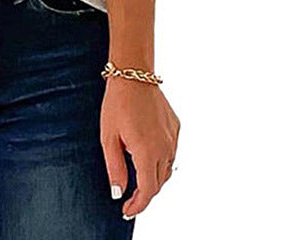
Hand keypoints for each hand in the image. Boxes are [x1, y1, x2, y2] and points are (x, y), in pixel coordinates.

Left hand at [100, 77, 179, 218]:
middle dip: (145, 193)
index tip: (127, 210)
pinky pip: (171, 151)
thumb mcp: (108, 137)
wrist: (133, 74)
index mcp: (147, 151)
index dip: (138, 205)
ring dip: (154, 177)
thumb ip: (115, 168)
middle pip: (159, 182)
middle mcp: (165, 147)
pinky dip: (161, 159)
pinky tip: (147, 152)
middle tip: (129, 198)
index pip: (148, 190)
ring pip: (168, 169)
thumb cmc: (117, 103)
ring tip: (138, 177)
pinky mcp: (176, 128)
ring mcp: (173, 137)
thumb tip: (118, 192)